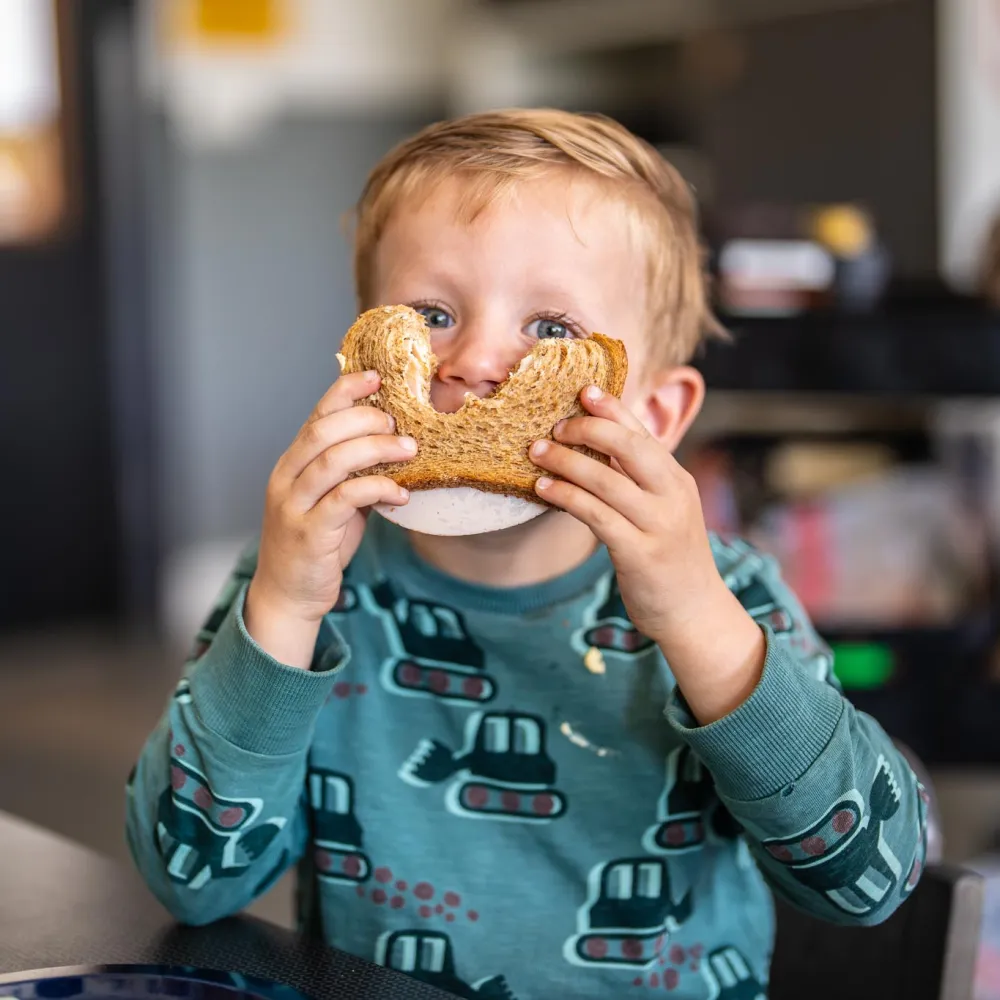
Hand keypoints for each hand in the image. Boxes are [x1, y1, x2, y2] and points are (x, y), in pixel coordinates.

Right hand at [245, 370, 415, 666]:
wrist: (289, 596)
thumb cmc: (317, 545)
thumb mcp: (334, 502)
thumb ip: (354, 474)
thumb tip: (395, 445)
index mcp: (292, 464)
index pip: (316, 416)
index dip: (345, 392)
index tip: (376, 377)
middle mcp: (288, 479)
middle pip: (323, 431)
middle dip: (365, 418)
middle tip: (398, 422)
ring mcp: (294, 506)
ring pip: (333, 461)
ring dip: (376, 449)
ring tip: (409, 449)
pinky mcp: (310, 533)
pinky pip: (345, 499)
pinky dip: (377, 489)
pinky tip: (401, 493)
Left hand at [529, 386, 764, 722]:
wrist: (695, 613)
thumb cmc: (670, 559)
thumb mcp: (663, 512)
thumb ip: (638, 482)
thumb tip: (595, 449)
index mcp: (677, 480)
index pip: (643, 433)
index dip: (613, 408)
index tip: (583, 390)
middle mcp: (672, 495)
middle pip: (629, 447)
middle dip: (589, 428)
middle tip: (555, 426)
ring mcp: (658, 524)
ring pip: (606, 479)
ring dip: (566, 462)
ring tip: (535, 452)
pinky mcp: (639, 553)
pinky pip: (596, 515)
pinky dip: (567, 496)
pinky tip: (543, 488)